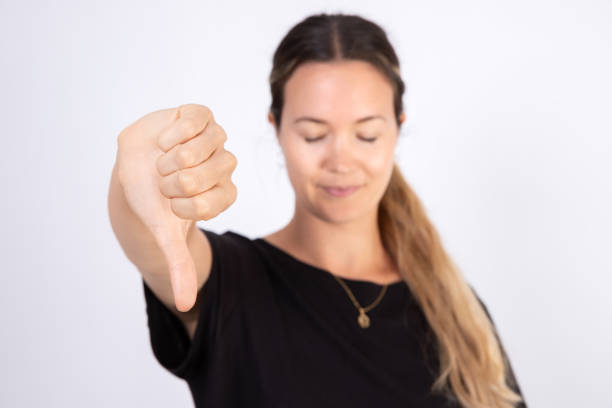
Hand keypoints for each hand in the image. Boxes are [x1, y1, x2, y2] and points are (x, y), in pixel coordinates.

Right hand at [116, 104, 236, 310]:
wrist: (134, 164)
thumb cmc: (152, 197)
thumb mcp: (165, 232)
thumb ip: (178, 263)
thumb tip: (186, 303)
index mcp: (223, 193)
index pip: (214, 202)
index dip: (185, 204)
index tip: (172, 204)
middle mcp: (225, 165)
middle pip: (206, 175)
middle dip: (173, 181)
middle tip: (164, 180)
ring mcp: (216, 139)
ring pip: (202, 148)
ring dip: (172, 158)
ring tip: (163, 159)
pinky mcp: (202, 116)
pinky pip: (198, 120)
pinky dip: (175, 132)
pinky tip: (165, 140)